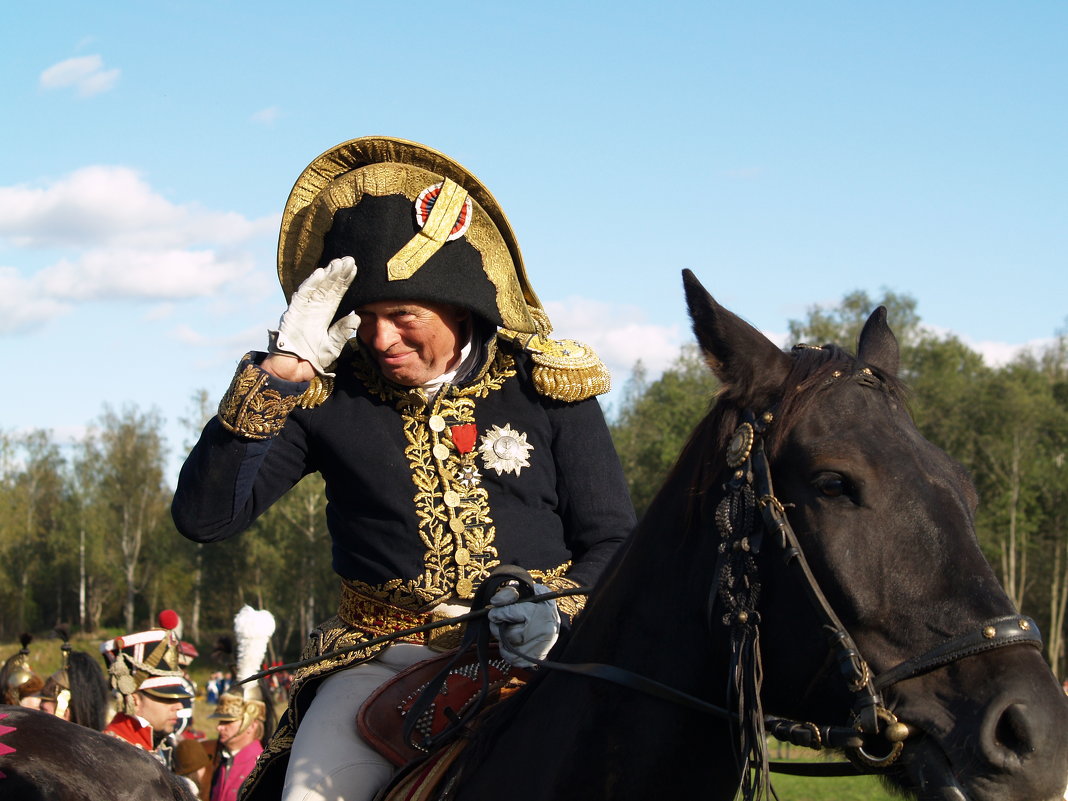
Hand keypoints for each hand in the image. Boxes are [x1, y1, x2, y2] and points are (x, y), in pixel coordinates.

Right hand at [269, 257, 359, 376]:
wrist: (296, 367)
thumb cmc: (314, 357)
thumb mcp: (334, 345)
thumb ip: (343, 331)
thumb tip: (357, 317)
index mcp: (326, 314)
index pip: (338, 294)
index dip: (345, 282)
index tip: (355, 269)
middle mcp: (316, 308)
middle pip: (329, 287)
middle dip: (339, 274)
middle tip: (349, 260)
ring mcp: (305, 308)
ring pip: (317, 288)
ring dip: (327, 275)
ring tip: (337, 263)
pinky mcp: (294, 311)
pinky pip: (303, 295)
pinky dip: (311, 284)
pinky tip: (320, 273)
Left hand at [487, 583, 559, 667]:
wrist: (553, 621)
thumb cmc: (537, 603)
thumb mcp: (527, 590)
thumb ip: (510, 592)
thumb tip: (494, 601)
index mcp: (541, 609)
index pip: (510, 612)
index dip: (497, 613)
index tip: (493, 613)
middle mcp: (543, 630)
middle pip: (508, 633)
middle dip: (497, 627)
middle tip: (498, 622)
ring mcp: (541, 646)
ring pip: (508, 648)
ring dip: (501, 639)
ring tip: (505, 631)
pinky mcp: (536, 658)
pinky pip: (513, 659)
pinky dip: (507, 651)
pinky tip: (510, 642)